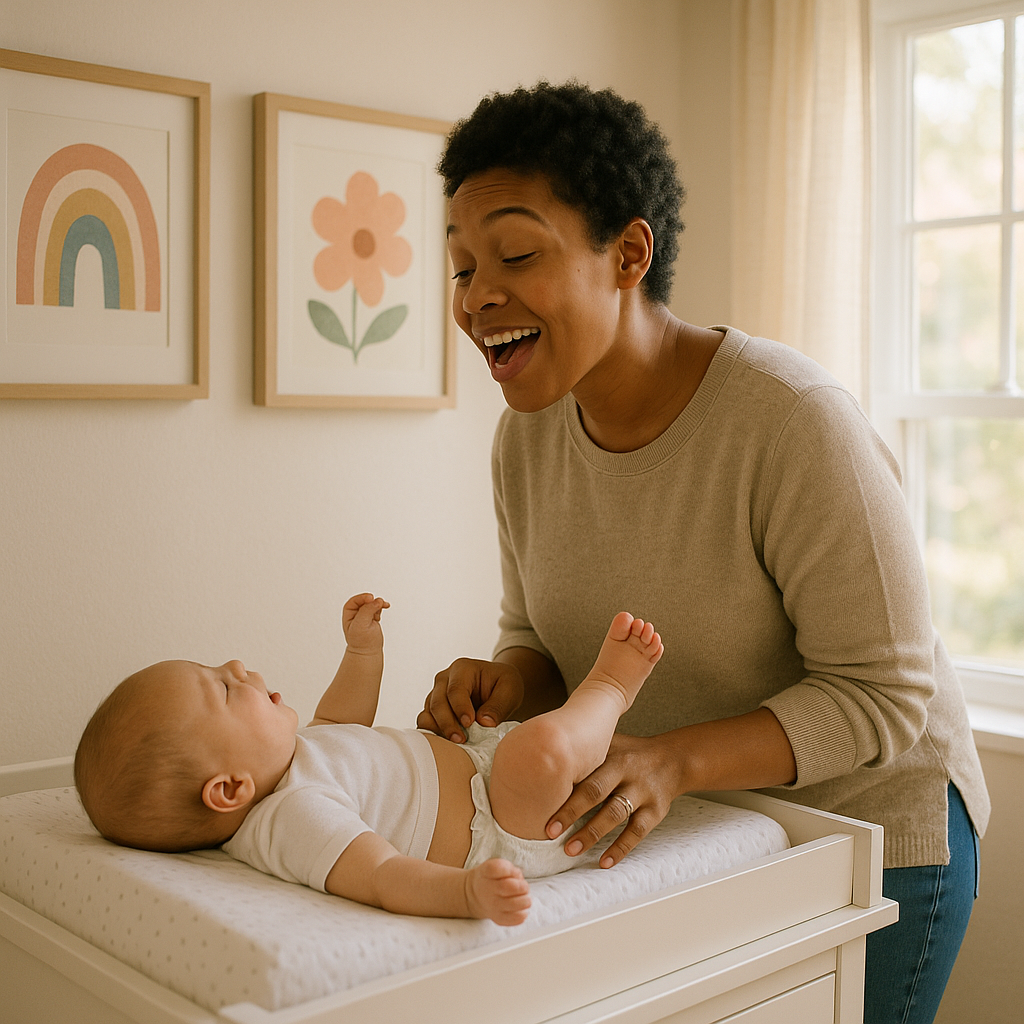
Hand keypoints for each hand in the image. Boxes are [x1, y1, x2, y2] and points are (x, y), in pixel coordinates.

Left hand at [341, 593, 389, 654]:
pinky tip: (385, 606)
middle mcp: (356, 613)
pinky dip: (382, 606)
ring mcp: (365, 615)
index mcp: (349, 614)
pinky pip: (377, 607)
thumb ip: (367, 611)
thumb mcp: (360, 625)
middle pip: (365, 600)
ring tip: (384, 605)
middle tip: (379, 602)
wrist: (368, 652)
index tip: (371, 598)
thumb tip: (376, 601)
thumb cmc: (361, 641)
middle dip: (373, 601)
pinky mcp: (373, 618)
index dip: (363, 598)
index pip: (355, 601)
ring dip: (378, 603)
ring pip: (372, 603)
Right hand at [417, 658, 523, 742]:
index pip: (455, 689)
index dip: (460, 708)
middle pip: (437, 702)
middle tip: (461, 740)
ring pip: (428, 714)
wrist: (498, 689)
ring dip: (438, 731)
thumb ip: (498, 705)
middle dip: (447, 723)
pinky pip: (426, 723)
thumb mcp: (510, 690)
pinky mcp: (433, 711)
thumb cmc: (503, 685)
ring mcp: (436, 694)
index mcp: (463, 668)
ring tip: (455, 744)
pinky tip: (447, 744)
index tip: (469, 723)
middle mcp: (444, 679)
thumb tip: (484, 723)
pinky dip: (433, 734)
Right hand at [465, 859, 530, 925]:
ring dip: (525, 900)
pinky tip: (522, 909)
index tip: (513, 872)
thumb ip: (509, 869)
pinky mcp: (498, 918)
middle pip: (508, 887)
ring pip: (514, 904)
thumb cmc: (492, 878)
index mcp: (486, 872)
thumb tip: (519, 879)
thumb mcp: (496, 866)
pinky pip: (515, 918)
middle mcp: (488, 889)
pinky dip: (523, 914)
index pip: (496, 868)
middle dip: (522, 886)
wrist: (477, 895)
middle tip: (524, 886)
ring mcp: (492, 906)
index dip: (509, 870)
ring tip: (524, 898)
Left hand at [548, 733, 680, 867]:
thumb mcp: (610, 744)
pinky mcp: (656, 811)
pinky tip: (604, 862)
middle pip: (597, 793)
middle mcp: (627, 773)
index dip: (564, 791)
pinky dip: (620, 848)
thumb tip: (544, 755)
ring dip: (592, 834)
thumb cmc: (630, 753)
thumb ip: (585, 751)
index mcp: (612, 756)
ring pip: (616, 814)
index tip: (541, 808)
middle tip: (550, 833)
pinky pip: (638, 832)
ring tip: (571, 850)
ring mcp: (643, 792)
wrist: (674, 758)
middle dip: (572, 813)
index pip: (585, 773)